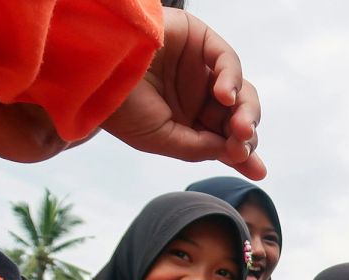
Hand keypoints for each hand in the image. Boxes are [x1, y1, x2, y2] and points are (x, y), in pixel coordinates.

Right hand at [102, 8, 264, 178]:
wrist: (90, 67)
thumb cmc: (117, 105)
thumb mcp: (161, 139)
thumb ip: (200, 148)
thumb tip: (237, 153)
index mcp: (186, 120)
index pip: (225, 138)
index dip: (243, 154)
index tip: (257, 170)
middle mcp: (196, 94)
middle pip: (238, 117)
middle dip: (246, 135)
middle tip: (242, 147)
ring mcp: (198, 67)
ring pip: (240, 91)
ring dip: (246, 113)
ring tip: (239, 129)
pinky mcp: (198, 39)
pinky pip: (227, 60)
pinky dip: (232, 80)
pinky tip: (224, 97)